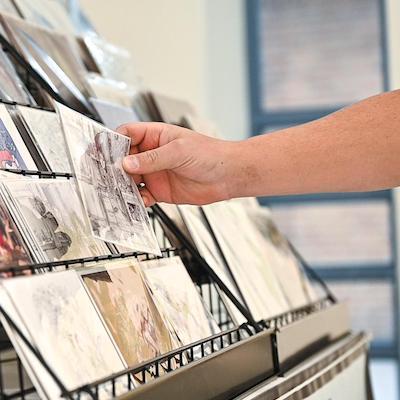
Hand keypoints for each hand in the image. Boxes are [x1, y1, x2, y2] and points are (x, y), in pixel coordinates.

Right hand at [118, 122, 237, 205]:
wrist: (227, 176)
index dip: (113, 141)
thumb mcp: (178, 152)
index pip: (127, 134)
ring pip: (131, 178)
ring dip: (123, 185)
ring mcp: (156, 173)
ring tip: (118, 191)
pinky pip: (142, 195)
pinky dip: (137, 199)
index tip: (102, 151)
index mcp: (156, 136)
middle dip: (114, 167)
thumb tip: (127, 162)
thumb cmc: (210, 154)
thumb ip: (152, 159)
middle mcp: (153, 154)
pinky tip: (137, 201)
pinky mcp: (161, 190)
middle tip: (106, 176)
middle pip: (125, 158)